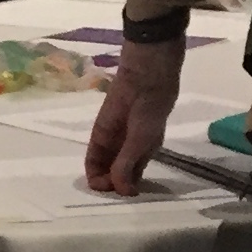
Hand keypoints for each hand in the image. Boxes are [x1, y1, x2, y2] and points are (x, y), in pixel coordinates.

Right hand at [83, 34, 185, 193]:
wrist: (158, 60)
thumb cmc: (145, 96)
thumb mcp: (138, 133)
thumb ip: (128, 161)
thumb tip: (121, 190)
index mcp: (102, 136)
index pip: (93, 168)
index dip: (102, 183)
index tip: (120, 190)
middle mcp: (112, 136)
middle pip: (108, 167)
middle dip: (118, 181)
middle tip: (136, 189)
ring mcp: (128, 130)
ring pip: (125, 159)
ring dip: (132, 171)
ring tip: (146, 176)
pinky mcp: (143, 123)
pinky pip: (139, 147)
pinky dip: (143, 157)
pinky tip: (153, 156)